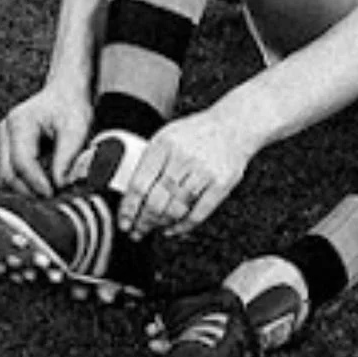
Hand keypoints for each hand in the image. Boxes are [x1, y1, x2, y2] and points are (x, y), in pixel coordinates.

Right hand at [0, 82, 92, 196]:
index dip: (36, 183)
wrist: (66, 92)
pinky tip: (42, 187)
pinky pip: (10, 174)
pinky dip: (24, 184)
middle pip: (7, 174)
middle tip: (53, 200)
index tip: (53, 194)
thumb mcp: (78, 128)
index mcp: (20, 122)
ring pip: (5, 178)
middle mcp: (5, 130)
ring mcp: (3, 140)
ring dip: (26, 190)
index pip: (22, 162)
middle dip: (29, 191)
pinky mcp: (6, 149)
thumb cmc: (71, 106)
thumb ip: (68, 156)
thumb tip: (60, 185)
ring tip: (49, 195)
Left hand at [117, 110, 251, 239]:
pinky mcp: (221, 183)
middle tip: (138, 231)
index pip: (139, 184)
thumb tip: (131, 197)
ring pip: (176, 209)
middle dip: (143, 222)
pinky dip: (183, 226)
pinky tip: (175, 229)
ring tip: (155, 228)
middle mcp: (183, 157)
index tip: (124, 222)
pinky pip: (198, 213)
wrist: (233, 125)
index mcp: (164, 144)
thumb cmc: (196, 133)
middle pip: (156, 201)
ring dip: (162, 224)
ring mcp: (203, 170)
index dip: (128, 208)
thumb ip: (150, 163)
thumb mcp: (167, 137)